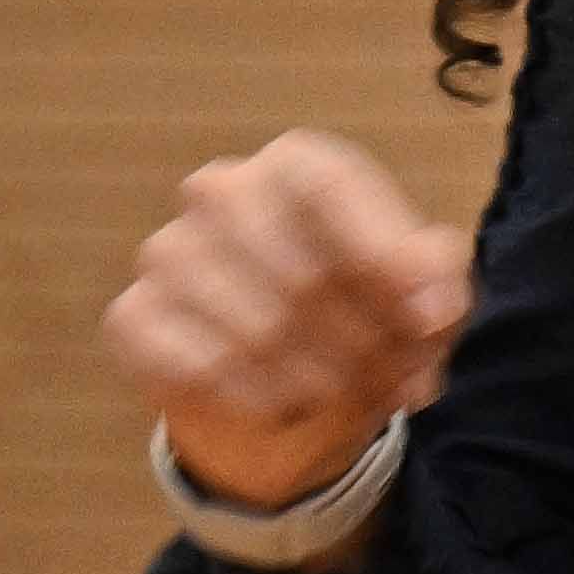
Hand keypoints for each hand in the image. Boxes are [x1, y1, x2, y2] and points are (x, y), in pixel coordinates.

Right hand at [104, 128, 472, 515]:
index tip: (426, 321)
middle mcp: (222, 192)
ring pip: (256, 331)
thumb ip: (439, 284)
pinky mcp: (134, 316)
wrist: (287, 392)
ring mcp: (169, 251)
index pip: (332, 188)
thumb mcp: (423, 297)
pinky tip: (285, 407)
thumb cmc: (361, 318)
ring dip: (319, 382)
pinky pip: (199, 366)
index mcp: (295, 166)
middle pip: (302, 274)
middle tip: (396, 382)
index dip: (385, 257)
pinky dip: (257, 399)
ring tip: (349, 397)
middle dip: (363, 344)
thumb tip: (431, 304)